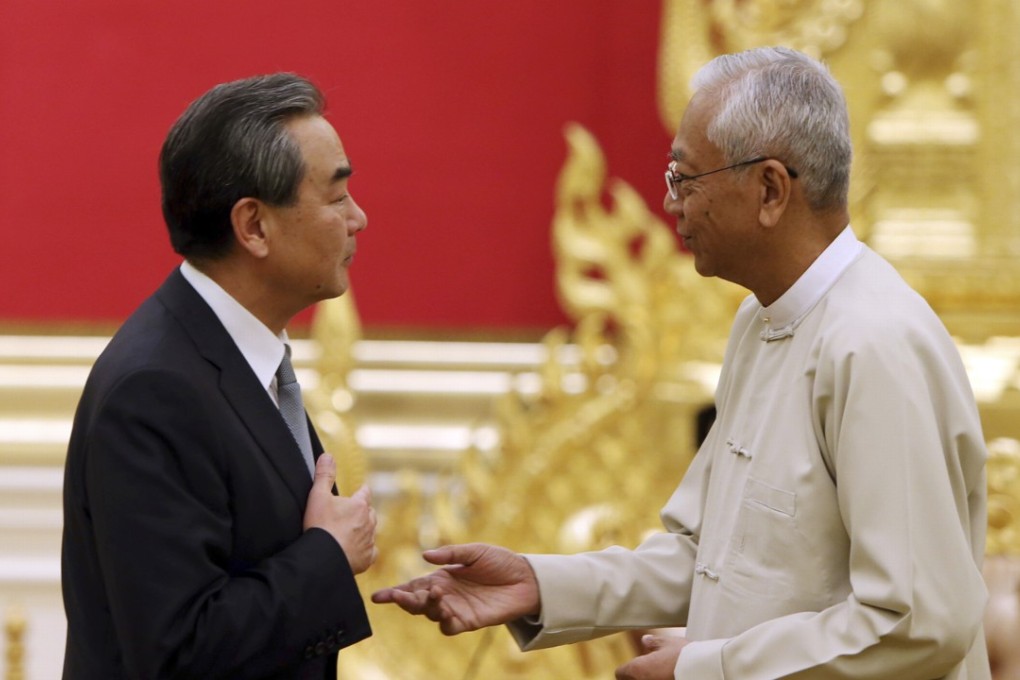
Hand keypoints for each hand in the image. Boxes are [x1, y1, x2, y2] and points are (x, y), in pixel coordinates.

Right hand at [303, 453, 376, 573]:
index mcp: (359, 505)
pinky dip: (367, 550)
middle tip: (354, 513)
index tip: (360, 490)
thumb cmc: (320, 526)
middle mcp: (368, 522)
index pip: (364, 493)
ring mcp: (369, 540)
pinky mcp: (367, 558)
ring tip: (355, 531)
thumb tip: (328, 455)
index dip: (361, 492)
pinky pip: (372, 552)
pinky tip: (360, 551)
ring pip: (372, 531)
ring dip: (365, 529)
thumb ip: (324, 475)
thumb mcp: (317, 496)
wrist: (323, 557)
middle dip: (364, 511)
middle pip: (370, 512)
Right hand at [371, 543, 539, 634]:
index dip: (395, 592)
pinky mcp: (469, 621)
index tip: (378, 596)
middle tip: (395, 596)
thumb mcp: (475, 551)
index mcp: (442, 577)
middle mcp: (445, 595)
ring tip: (435, 593)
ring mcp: (455, 609)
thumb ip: (451, 554)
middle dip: (403, 600)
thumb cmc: (500, 562)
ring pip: (430, 614)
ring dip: (426, 606)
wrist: (526, 579)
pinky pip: (449, 626)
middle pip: (416, 602)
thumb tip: (425, 555)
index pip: (413, 586)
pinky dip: (444, 621)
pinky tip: (445, 611)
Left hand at [615, 634, 688, 679]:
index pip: (621, 672)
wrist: (703, 670)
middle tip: (646, 669)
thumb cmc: (685, 657)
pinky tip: (668, 677)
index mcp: (638, 668)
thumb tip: (646, 641)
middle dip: (636, 676)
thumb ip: (654, 643)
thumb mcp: (668, 644)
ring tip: (659, 673)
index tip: (630, 666)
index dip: (625, 668)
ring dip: (648, 678)